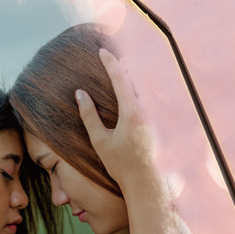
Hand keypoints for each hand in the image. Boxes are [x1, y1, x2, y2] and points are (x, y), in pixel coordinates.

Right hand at [72, 48, 155, 193]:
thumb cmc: (120, 164)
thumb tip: (80, 93)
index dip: (110, 63)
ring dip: (128, 78)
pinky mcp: (154, 123)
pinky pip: (144, 100)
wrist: (145, 182)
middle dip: (121, 66)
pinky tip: (126, 92)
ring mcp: (152, 116)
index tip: (102, 51)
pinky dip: (134, 91)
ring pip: (140, 89)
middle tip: (108, 54)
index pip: (120, 79)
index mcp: (131, 112)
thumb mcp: (99, 141)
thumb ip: (89, 115)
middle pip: (133, 80)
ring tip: (116, 68)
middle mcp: (145, 110)